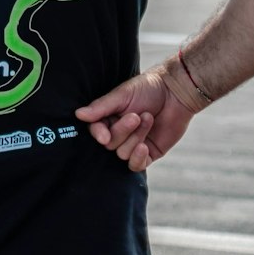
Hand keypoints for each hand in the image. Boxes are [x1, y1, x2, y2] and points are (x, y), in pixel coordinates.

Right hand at [75, 65, 199, 171]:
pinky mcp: (148, 153)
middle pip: (110, 144)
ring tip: (148, 118)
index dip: (99, 134)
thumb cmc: (147, 88)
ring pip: (123, 153)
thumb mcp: (122, 95)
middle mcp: (118, 132)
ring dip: (136, 137)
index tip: (104, 136)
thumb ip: (101, 107)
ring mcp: (133, 144)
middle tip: (137, 115)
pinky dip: (137, 158)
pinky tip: (144, 146)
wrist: (176, 93)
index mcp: (109, 117)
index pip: (96, 131)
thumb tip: (78, 114)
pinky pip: (136, 166)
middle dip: (123, 131)